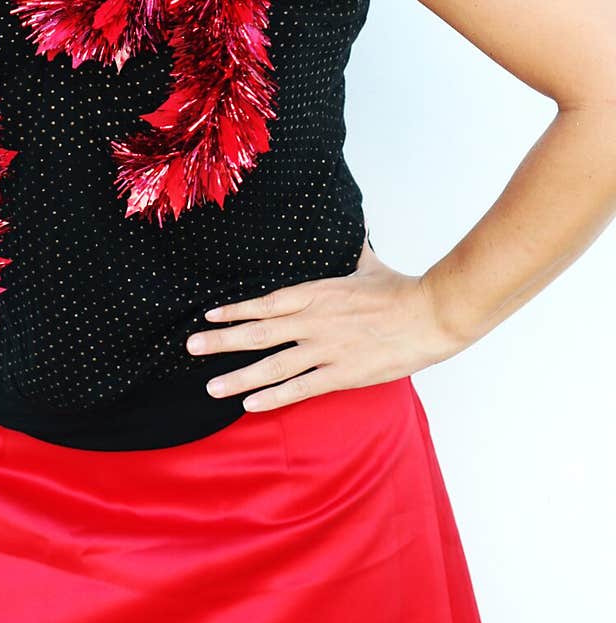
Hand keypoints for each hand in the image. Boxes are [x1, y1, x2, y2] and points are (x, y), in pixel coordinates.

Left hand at [185, 235, 464, 411]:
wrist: (431, 313)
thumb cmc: (401, 289)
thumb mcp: (368, 262)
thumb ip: (354, 245)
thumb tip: (356, 217)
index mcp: (317, 292)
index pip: (266, 302)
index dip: (235, 310)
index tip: (208, 316)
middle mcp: (314, 320)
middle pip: (258, 332)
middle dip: (222, 341)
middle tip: (191, 348)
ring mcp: (326, 348)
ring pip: (273, 365)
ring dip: (238, 376)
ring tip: (211, 386)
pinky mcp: (343, 373)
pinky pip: (301, 388)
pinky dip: (273, 397)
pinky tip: (250, 405)